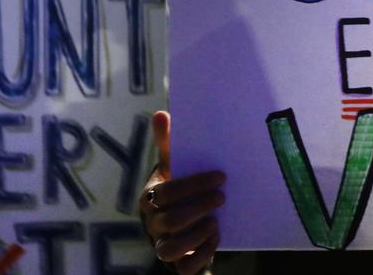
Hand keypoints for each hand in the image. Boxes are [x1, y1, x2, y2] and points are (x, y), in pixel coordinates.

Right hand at [140, 111, 226, 274]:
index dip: (194, 185)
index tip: (220, 176)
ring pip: (169, 250)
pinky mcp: (177, 263)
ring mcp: (163, 244)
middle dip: (199, 207)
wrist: (177, 220)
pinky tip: (216, 238)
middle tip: (222, 196)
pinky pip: (184, 269)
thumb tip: (161, 114)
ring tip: (215, 221)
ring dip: (195, 236)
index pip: (166, 193)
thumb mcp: (172, 165)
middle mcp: (153, 223)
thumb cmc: (177, 187)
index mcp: (150, 198)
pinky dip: (201, 256)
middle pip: (169, 221)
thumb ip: (168, 143)